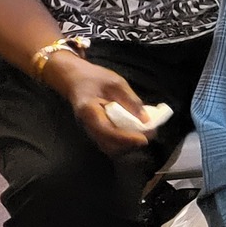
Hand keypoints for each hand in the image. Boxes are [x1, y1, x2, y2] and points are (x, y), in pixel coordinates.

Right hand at [41, 54, 155, 155]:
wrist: (75, 80)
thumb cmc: (94, 78)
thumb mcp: (116, 83)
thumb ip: (131, 101)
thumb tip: (146, 120)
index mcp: (89, 112)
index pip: (107, 131)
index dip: (127, 138)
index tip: (144, 138)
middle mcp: (88, 126)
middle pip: (109, 146)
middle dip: (130, 144)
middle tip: (150, 134)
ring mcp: (91, 131)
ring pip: (110, 148)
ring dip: (129, 145)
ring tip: (146, 133)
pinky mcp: (96, 132)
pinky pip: (110, 143)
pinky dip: (125, 142)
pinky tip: (137, 131)